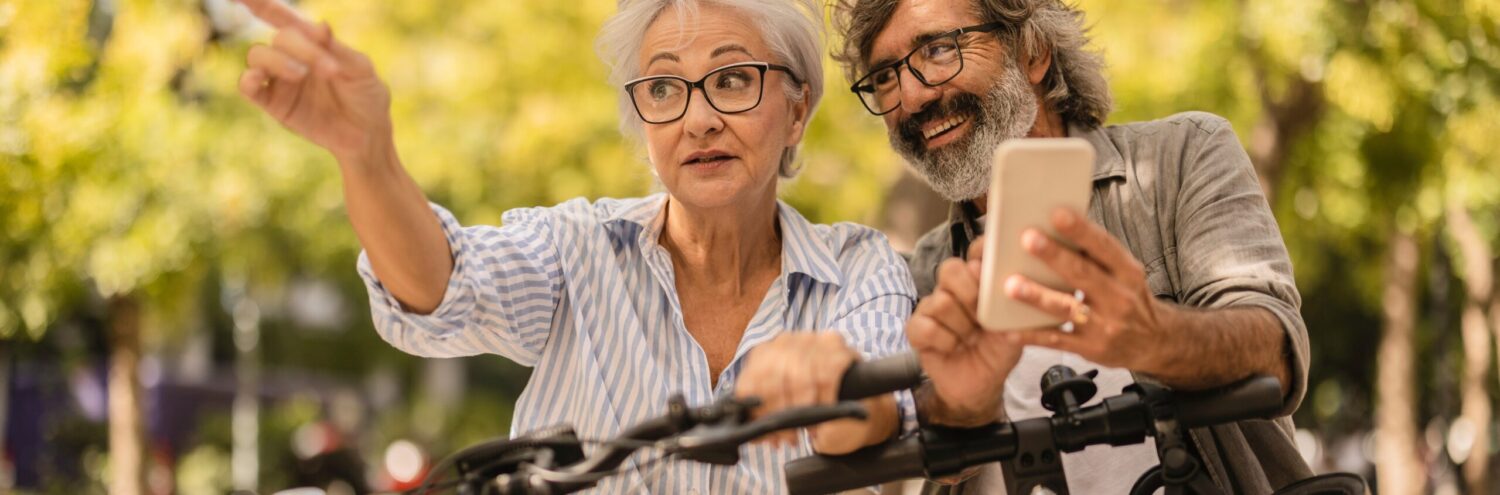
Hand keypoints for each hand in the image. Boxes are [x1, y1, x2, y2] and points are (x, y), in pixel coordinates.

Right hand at [236, 0, 392, 162]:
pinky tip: (259, 79)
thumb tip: (319, 26)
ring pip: (258, 55)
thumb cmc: (367, 97)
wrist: (367, 135)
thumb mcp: (361, 70)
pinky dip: (248, 79)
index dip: (258, 2)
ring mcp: (279, 79)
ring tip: (301, 75)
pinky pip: (247, 86)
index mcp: (312, 42)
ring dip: (278, 61)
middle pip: (280, 38)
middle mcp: (291, 56)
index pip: (280, 15)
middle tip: (330, 70)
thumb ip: (338, 49)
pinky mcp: (273, 103)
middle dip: (304, 49)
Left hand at [734, 332, 896, 454]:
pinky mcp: (837, 347)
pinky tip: (824, 415)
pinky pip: (826, 376)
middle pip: (774, 377)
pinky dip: (824, 401)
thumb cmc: (810, 399)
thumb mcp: (782, 403)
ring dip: (803, 409)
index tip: (763, 431)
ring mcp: (812, 340)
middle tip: (787, 437)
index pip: (752, 379)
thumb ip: (765, 413)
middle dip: (780, 413)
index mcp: (765, 353)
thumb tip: (751, 434)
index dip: (757, 409)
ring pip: (800, 376)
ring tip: (806, 430)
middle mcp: (786, 340)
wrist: (853, 393)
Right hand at [907, 237, 1023, 426]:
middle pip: (951, 269)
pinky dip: (945, 341)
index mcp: (978, 280)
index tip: (992, 265)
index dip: (983, 251)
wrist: (982, 385)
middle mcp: (953, 288)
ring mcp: (932, 306)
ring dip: (962, 327)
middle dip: (971, 295)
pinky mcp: (917, 329)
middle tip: (983, 319)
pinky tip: (953, 348)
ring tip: (971, 339)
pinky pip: (926, 326)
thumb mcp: (1017, 325)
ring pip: (941, 302)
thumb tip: (1015, 283)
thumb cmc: (999, 349)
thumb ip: (1014, 302)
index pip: (977, 250)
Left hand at [1003, 207, 1172, 373]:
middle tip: (1027, 238)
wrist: (1155, 343)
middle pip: (1083, 274)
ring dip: (1038, 296)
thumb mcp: (1125, 274)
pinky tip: (1009, 329)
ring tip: (1011, 285)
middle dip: (1054, 256)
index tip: (1057, 213)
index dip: (1081, 230)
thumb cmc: (1129, 298)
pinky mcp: (1091, 348)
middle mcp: (1119, 298)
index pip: (1104, 247)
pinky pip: (1057, 340)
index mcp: (1128, 272)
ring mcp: (1105, 325)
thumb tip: (1059, 224)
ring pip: (1067, 308)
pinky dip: (1032, 335)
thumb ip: (1097, 255)